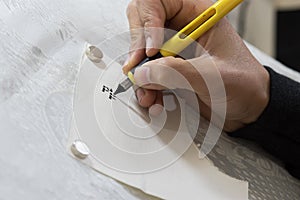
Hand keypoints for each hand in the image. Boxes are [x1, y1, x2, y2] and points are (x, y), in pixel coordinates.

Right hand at [123, 0, 269, 131]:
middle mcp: (182, 30)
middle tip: (139, 68)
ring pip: (140, 50)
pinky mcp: (169, 70)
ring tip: (147, 92)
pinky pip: (146, 72)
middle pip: (143, 23)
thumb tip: (144, 72)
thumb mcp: (213, 76)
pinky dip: (145, 86)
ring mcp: (173, 50)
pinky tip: (153, 98)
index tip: (151, 50)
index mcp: (198, 16)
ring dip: (139, 73)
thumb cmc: (243, 84)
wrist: (247, 108)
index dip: (149, 22)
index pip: (160, 2)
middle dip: (138, 47)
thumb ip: (177, 72)